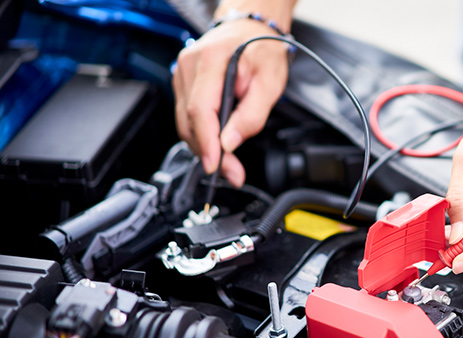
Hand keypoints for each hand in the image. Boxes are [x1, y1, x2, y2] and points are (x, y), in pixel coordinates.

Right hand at [172, 20, 289, 186]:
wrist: (251, 30)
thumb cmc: (262, 50)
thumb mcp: (270, 83)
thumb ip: (252, 115)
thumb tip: (230, 143)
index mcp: (212, 60)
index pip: (200, 109)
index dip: (207, 143)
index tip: (216, 166)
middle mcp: (190, 65)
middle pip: (189, 120)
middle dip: (208, 152)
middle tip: (231, 172)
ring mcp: (182, 73)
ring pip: (185, 122)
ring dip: (204, 146)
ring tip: (227, 162)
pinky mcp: (182, 83)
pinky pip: (186, 116)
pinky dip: (201, 134)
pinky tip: (217, 143)